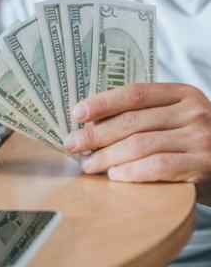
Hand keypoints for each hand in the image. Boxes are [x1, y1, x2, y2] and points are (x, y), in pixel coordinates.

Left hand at [64, 83, 210, 182]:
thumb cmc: (193, 143)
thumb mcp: (175, 120)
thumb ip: (143, 116)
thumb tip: (89, 123)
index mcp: (183, 94)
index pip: (135, 93)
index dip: (102, 102)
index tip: (76, 113)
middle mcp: (194, 112)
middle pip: (132, 121)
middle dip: (95, 134)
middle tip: (72, 145)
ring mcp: (202, 138)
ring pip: (140, 145)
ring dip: (107, 156)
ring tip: (87, 165)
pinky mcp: (204, 165)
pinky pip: (158, 166)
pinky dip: (132, 171)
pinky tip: (115, 175)